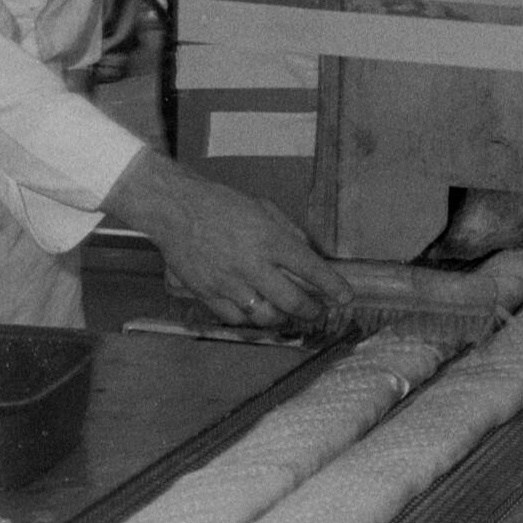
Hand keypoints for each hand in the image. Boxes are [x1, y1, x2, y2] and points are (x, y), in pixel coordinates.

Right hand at [100, 149, 349, 328]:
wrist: (176, 209)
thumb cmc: (222, 204)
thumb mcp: (263, 207)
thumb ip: (289, 233)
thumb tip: (310, 256)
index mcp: (270, 239)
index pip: (311, 269)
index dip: (333, 287)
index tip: (346, 297)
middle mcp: (253, 264)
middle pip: (292, 302)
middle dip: (311, 311)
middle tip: (316, 310)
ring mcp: (229, 282)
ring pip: (265, 316)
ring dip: (282, 318)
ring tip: (286, 312)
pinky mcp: (208, 293)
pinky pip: (236, 318)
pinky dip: (250, 318)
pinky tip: (255, 311)